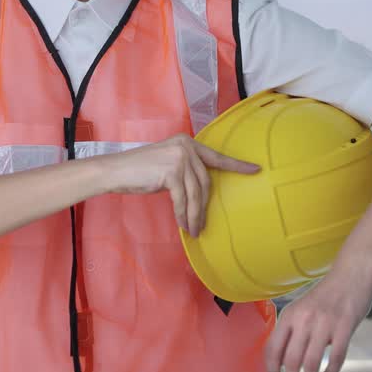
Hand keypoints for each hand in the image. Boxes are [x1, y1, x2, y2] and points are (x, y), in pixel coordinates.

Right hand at [100, 134, 259, 236]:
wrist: (116, 170)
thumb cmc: (139, 170)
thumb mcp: (167, 165)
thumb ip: (185, 170)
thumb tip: (202, 193)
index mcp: (187, 142)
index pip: (216, 157)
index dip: (236, 165)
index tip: (256, 170)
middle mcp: (186, 146)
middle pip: (204, 182)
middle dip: (204, 207)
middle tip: (202, 225)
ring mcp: (179, 157)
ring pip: (195, 193)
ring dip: (195, 215)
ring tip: (194, 229)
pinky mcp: (171, 171)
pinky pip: (182, 200)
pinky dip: (183, 215)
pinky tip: (183, 225)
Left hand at [264, 261, 371, 371]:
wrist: (351, 274)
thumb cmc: (326, 296)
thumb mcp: (302, 309)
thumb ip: (292, 331)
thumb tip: (282, 360)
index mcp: (289, 315)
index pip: (273, 349)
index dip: (271, 371)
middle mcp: (304, 319)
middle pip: (290, 360)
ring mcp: (324, 323)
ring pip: (311, 362)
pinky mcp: (344, 327)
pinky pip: (335, 357)